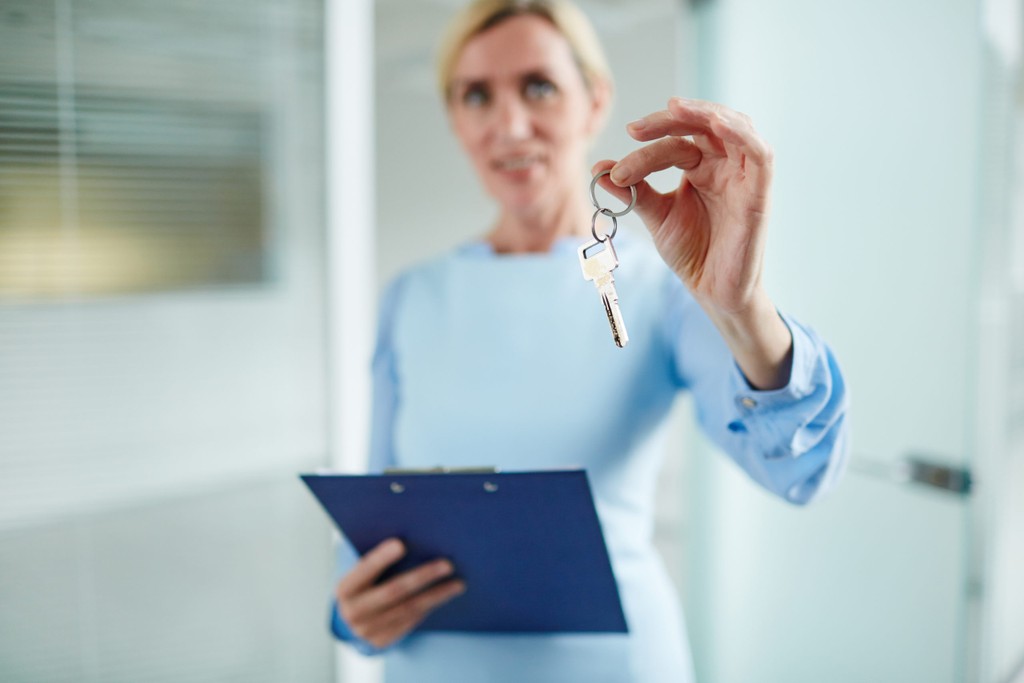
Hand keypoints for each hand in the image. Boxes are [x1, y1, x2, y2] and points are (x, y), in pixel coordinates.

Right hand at [336, 538, 465, 648]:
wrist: (351, 621)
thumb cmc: (363, 585)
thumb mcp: (360, 574)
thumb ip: (377, 560)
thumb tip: (411, 538)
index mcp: (345, 588)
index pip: (364, 570)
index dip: (381, 558)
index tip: (401, 543)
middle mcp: (353, 612)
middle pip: (392, 592)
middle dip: (422, 577)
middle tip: (447, 565)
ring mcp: (367, 630)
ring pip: (408, 609)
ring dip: (436, 595)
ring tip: (457, 583)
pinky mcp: (381, 641)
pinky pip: (410, 622)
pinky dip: (428, 607)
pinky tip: (443, 596)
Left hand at [594, 97, 792, 389]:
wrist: (712, 291)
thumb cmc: (692, 253)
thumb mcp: (656, 216)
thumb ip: (634, 191)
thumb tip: (598, 169)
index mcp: (701, 167)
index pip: (676, 141)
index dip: (647, 145)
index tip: (615, 169)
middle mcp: (724, 165)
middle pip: (704, 124)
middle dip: (670, 120)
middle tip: (636, 129)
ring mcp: (743, 177)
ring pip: (735, 127)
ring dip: (707, 113)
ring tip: (675, 109)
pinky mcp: (760, 193)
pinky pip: (761, 155)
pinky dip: (743, 135)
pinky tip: (719, 124)